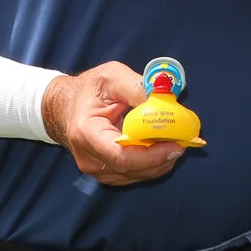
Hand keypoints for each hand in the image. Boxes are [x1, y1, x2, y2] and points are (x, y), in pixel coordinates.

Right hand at [41, 62, 185, 186]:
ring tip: (177, 142)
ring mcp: (96, 169)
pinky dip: (152, 165)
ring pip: (136, 175)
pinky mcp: (105, 173)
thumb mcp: (111, 76)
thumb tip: (163, 99)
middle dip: (162, 158)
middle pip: (132, 169)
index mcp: (86, 132)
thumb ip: (136, 86)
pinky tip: (163, 149)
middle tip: (185, 142)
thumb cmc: (90, 89)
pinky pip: (133, 175)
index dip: (151, 155)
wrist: (65, 107)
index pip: (121, 156)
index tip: (175, 145)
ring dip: (161, 163)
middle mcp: (89, 157)